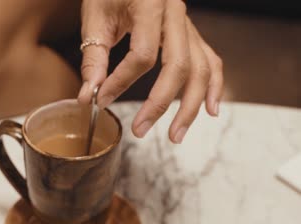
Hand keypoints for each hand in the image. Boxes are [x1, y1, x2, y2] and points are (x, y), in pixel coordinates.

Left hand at [78, 0, 223, 142]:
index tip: (101, 99)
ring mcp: (187, 24)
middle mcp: (176, 14)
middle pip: (179, 66)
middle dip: (160, 103)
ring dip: (190, 105)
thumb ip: (93, 57)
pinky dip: (212, 86)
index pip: (142, 55)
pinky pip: (210, 60)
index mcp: (151, 5)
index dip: (121, 82)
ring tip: (176, 134)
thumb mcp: (95, 18)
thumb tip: (88, 95)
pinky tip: (210, 110)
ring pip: (201, 68)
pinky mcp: (191, 34)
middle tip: (141, 130)